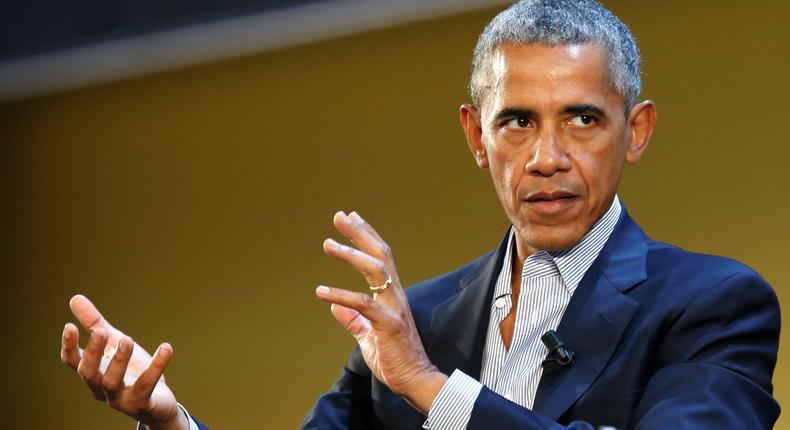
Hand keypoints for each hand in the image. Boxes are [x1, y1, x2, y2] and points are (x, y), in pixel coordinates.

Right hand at [60, 295, 187, 429]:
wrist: (157, 402)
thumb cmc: (130, 369)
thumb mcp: (114, 343)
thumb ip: (95, 323)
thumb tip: (74, 298)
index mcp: (93, 372)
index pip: (72, 362)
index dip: (69, 346)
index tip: (69, 326)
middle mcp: (101, 388)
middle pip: (89, 373)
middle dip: (93, 353)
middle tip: (101, 331)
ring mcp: (120, 398)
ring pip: (113, 382)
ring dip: (119, 360)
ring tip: (128, 339)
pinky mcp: (141, 403)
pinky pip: (147, 385)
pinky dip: (156, 367)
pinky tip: (166, 348)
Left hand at [315, 211, 447, 413]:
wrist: (415, 381)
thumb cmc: (395, 359)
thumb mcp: (368, 336)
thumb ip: (354, 320)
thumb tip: (335, 305)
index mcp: (391, 296)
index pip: (380, 258)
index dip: (366, 236)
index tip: (352, 218)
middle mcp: (395, 296)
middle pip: (380, 255)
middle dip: (360, 233)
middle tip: (340, 216)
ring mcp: (394, 308)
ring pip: (375, 270)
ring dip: (351, 254)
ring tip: (328, 244)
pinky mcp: (389, 325)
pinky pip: (364, 304)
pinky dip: (341, 295)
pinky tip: (321, 291)